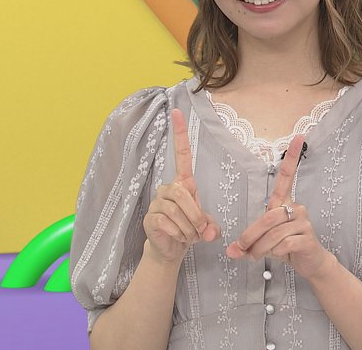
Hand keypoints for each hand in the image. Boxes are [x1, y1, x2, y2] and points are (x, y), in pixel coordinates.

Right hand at [143, 108, 220, 264]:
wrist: (172, 249)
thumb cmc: (190, 230)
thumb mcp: (206, 226)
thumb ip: (211, 226)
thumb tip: (210, 232)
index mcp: (183, 183)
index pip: (181, 154)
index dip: (179, 134)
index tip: (177, 111)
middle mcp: (168, 188)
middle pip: (182, 193)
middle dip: (196, 215)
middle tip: (200, 230)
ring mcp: (157, 202)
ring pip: (177, 210)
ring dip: (189, 228)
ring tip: (188, 235)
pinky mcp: (150, 217)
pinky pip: (167, 222)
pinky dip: (179, 234)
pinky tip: (177, 238)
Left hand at [226, 135, 332, 279]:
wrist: (310, 262)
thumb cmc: (286, 246)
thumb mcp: (264, 242)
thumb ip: (247, 244)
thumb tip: (231, 252)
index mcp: (284, 203)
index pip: (287, 176)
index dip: (292, 157)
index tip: (299, 137)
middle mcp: (296, 207)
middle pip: (268, 217)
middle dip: (251, 236)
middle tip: (243, 249)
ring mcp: (303, 222)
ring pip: (274, 233)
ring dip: (260, 248)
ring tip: (257, 255)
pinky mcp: (307, 237)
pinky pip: (284, 243)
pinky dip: (274, 252)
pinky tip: (278, 255)